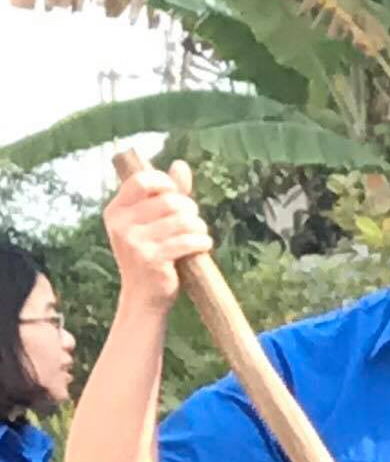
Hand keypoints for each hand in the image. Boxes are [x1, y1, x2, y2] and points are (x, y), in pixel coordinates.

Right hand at [104, 160, 209, 308]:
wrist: (144, 296)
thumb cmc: (151, 255)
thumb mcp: (151, 222)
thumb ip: (166, 194)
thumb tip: (180, 165)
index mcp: (116, 210)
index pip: (142, 180)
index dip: (167, 184)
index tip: (177, 197)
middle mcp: (121, 223)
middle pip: (170, 201)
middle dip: (190, 210)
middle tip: (193, 224)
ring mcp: (134, 241)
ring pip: (183, 220)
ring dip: (199, 228)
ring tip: (198, 236)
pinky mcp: (151, 258)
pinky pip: (189, 240)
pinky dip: (202, 242)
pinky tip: (201, 247)